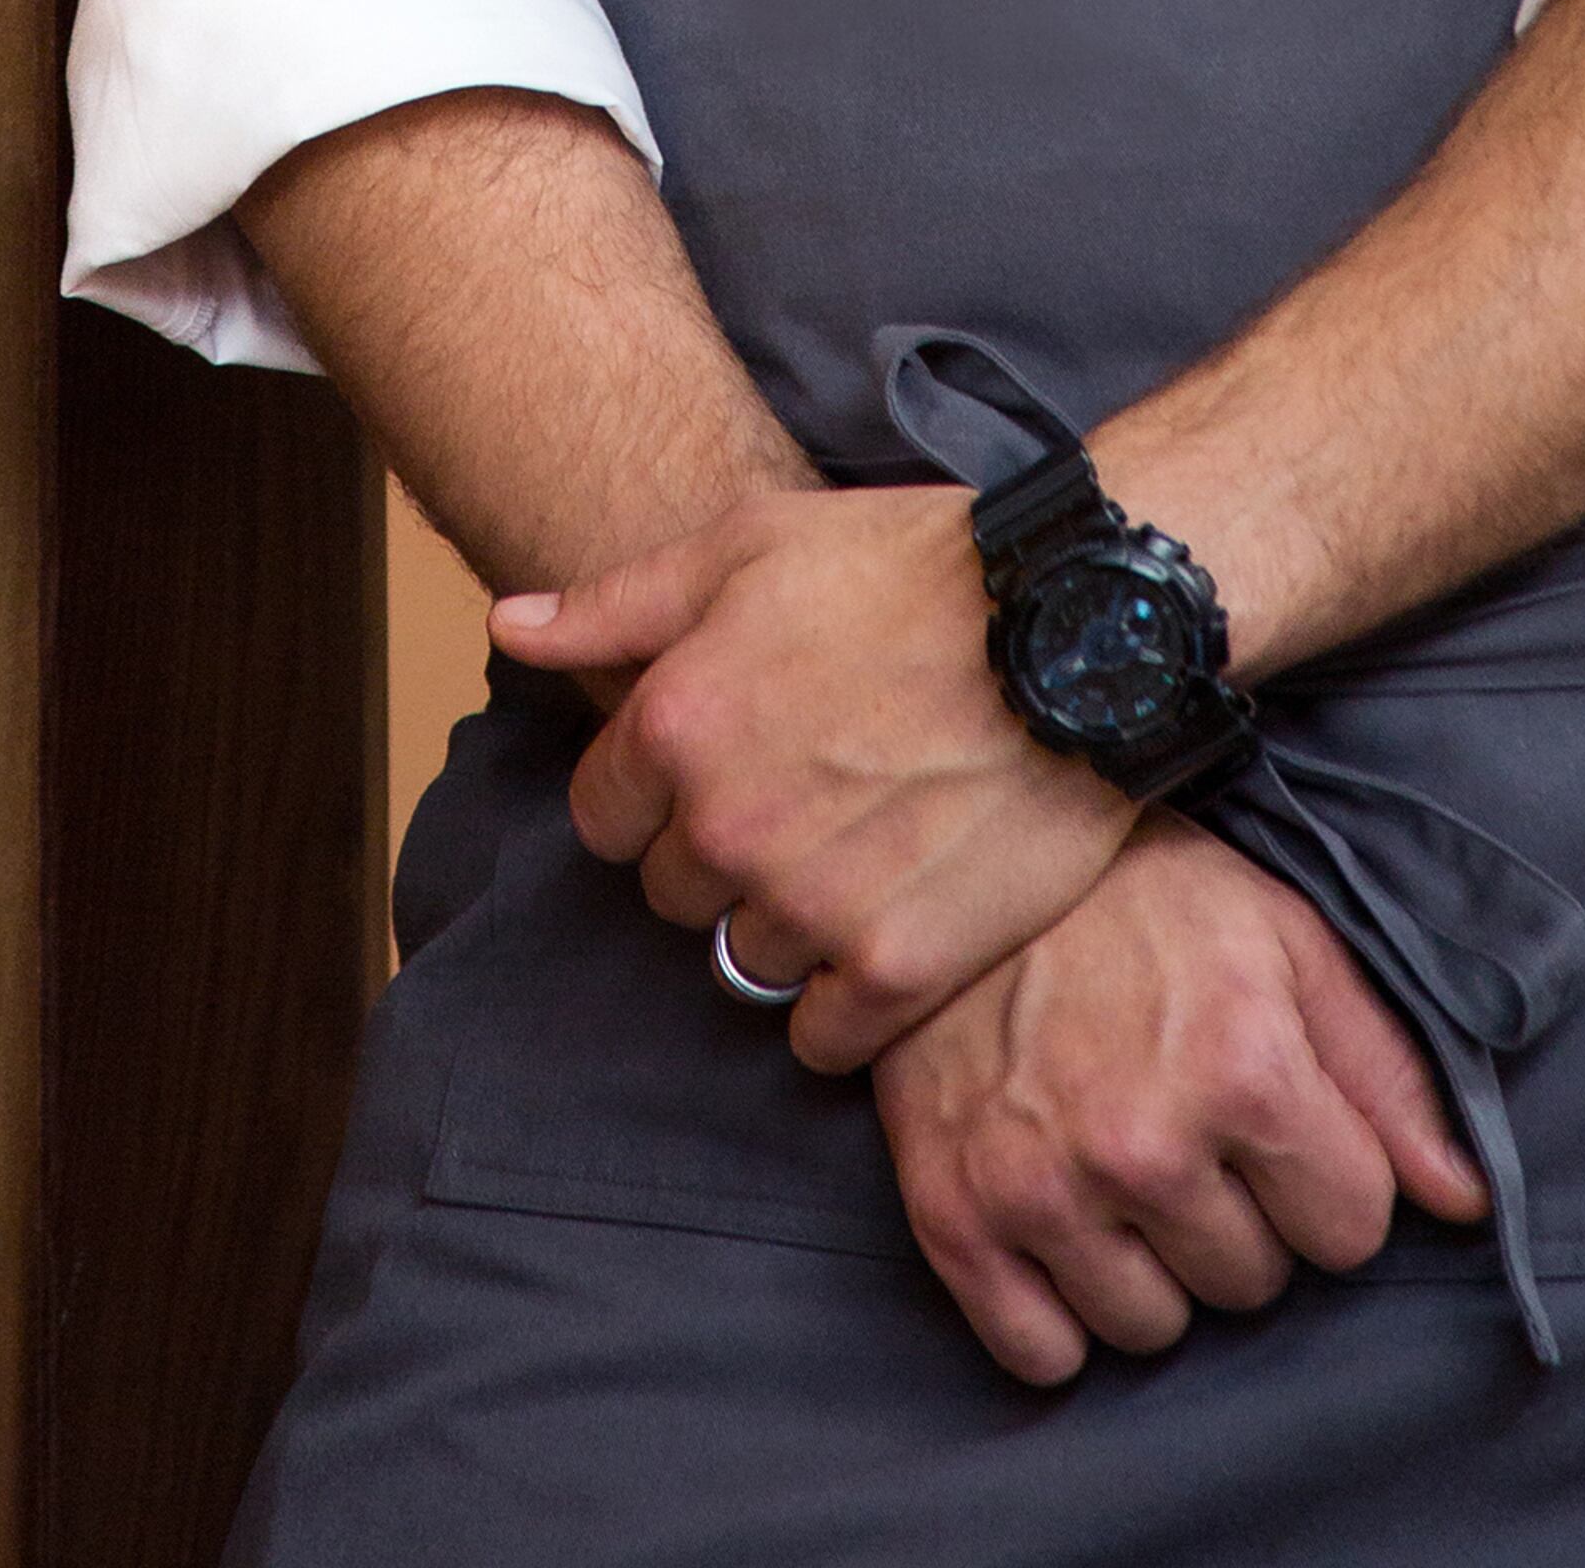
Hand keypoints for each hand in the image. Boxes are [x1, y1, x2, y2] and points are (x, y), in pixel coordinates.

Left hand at [498, 486, 1132, 1070]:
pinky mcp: (897, 967)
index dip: (658, 790)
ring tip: (861, 854)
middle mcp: (726, 825)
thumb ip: (616, 605)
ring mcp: (811, 904)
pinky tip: (888, 930)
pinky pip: (822, 1038)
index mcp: (676, 722)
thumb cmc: (912, 568)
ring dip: (790, 923)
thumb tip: (509, 626)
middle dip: (723, 854)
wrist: (1076, 626)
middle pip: (674, 894)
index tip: (725, 764)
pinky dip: (846, 1002)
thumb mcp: (750, 545)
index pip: (603, 816)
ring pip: (747, 962)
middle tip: (806, 800)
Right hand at [873, 813, 1488, 1385]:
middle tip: (1184, 1126)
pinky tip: (1058, 1220)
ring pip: (1153, 1329)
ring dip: (1149, 1265)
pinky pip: (1044, 1353)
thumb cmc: (1144, 897)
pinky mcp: (956, 1216)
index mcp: (1244, 1070)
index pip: (1352, 1230)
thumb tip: (1467, 1202)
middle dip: (1237, 1217)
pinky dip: (1056, 1308)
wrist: (964, 864)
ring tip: (1117, 1162)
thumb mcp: (1286, 943)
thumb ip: (1388, 1075)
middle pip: (1254, 1286)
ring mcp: (1042, 1188)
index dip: (1325, 1176)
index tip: (1275, 1123)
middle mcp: (1145, 1144)